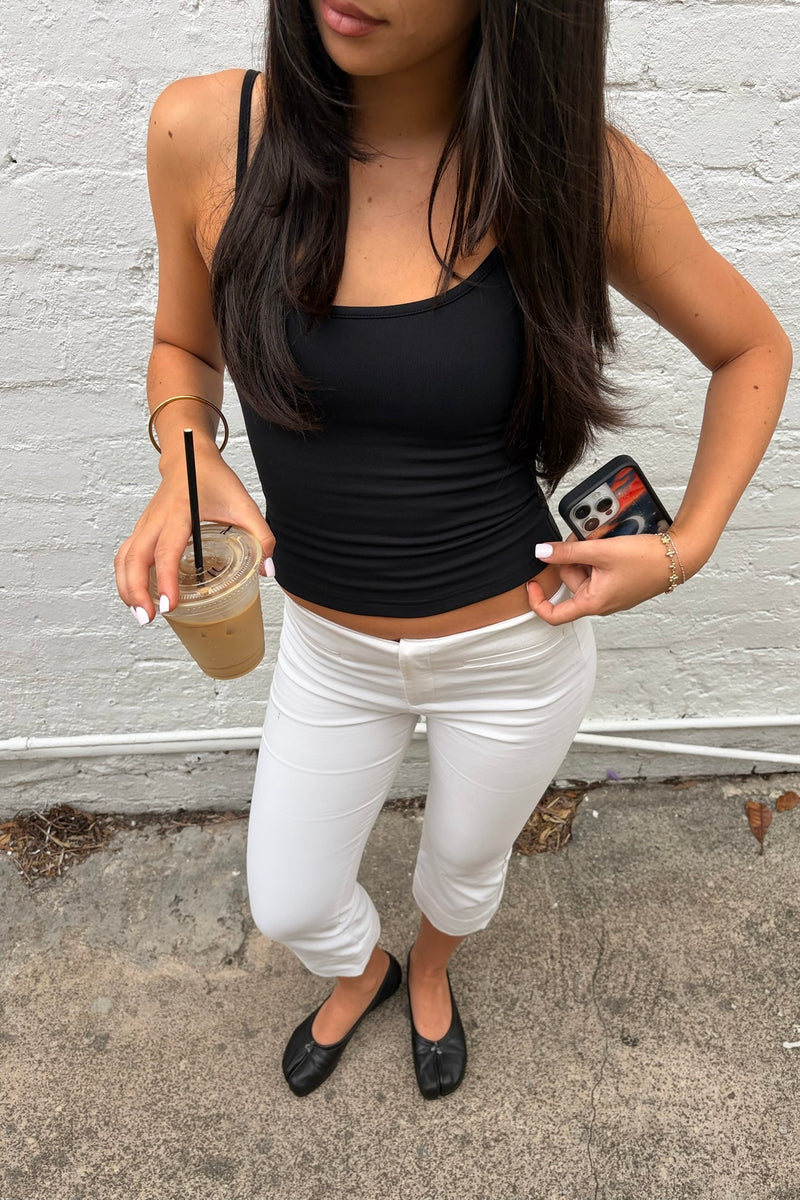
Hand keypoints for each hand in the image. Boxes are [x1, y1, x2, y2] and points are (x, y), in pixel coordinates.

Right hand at [114, 446, 274, 623]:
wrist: (189, 457)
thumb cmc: (213, 479)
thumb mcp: (244, 503)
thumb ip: (261, 536)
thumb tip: (267, 571)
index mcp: (179, 513)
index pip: (166, 551)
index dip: (165, 581)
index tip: (169, 606)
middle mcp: (155, 520)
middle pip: (133, 559)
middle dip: (135, 592)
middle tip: (147, 619)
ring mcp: (144, 525)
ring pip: (124, 559)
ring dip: (126, 588)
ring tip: (140, 614)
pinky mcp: (142, 530)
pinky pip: (126, 556)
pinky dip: (126, 578)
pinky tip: (138, 597)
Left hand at [526, 532, 691, 624]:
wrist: (680, 556)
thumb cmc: (646, 559)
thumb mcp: (601, 551)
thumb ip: (567, 552)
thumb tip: (540, 553)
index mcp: (593, 603)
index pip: (554, 615)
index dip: (537, 601)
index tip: (531, 583)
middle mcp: (601, 602)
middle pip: (571, 579)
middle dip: (573, 556)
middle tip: (583, 536)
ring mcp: (611, 592)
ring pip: (585, 570)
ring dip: (588, 551)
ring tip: (601, 535)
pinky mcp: (620, 582)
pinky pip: (600, 567)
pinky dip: (600, 553)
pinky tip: (610, 541)